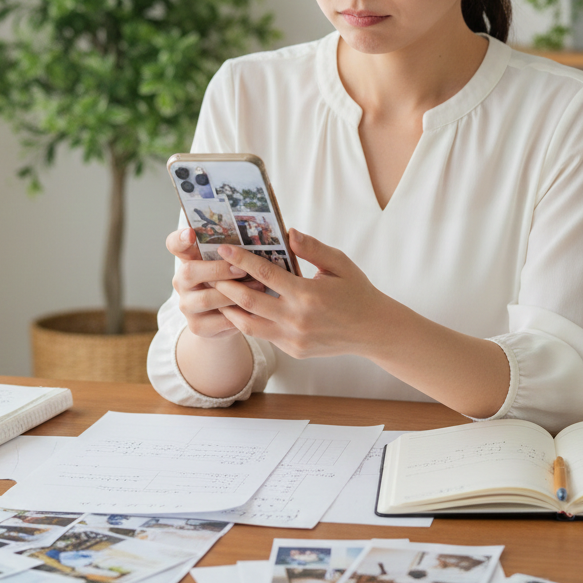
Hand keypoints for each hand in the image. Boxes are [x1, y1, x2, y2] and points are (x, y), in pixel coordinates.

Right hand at [165, 227, 260, 339]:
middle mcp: (181, 281)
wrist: (223, 320)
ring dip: (233, 294)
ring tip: (258, 288)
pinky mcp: (197, 326)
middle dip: (218, 269)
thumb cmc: (233, 282)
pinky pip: (217, 320)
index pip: (174, 244)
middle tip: (242, 269)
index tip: (191, 233)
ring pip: (206, 298)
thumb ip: (236, 251)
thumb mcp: (231, 264)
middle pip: (189, 271)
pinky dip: (237, 314)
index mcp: (188, 259)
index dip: (180, 238)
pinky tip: (254, 310)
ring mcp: (186, 305)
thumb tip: (272, 236)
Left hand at [213, 229, 387, 358]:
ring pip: (248, 325)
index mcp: (307, 294)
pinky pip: (263, 335)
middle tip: (209, 271)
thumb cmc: (357, 292)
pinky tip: (239, 308)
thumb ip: (313, 248)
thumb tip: (289, 232)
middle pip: (248, 301)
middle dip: (225, 284)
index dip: (240, 259)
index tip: (223, 248)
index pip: (265, 273)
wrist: (373, 331)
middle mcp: (297, 319)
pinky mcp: (293, 350)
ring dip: (229, 308)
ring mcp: (293, 338)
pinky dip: (247, 321)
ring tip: (216, 292)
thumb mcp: (339, 264)